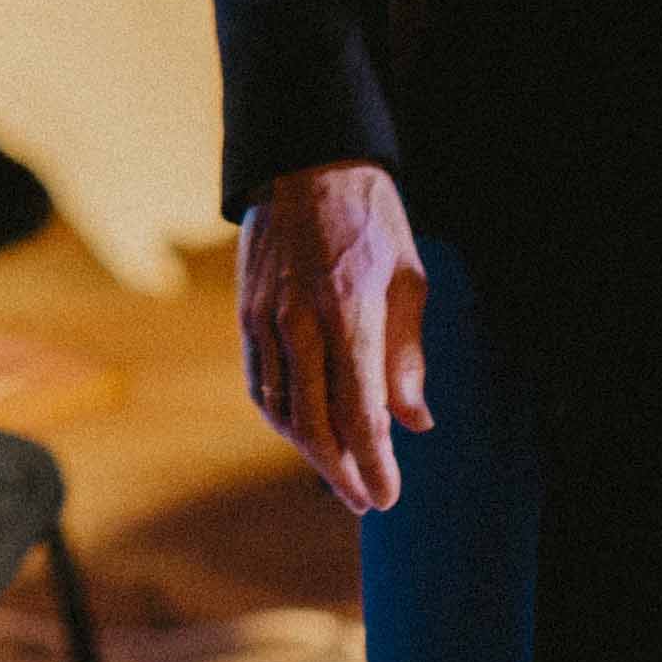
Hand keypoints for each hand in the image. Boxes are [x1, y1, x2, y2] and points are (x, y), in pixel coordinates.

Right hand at [238, 162, 428, 514]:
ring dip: (310, 451)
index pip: (359, 411)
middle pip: (316, 424)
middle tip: (365, 501)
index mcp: (347, 311)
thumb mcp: (406, 277)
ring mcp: (265, 319)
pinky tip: (305, 431)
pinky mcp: (246, 315)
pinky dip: (282, 418)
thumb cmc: (369, 217)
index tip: (387, 497)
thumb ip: (407, 355)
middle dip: (342, 472)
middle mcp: (299, 321)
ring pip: (282, 411)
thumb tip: (415, 422)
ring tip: (340, 473)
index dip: (374, 463)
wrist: (304, 160)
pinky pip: (261, 384)